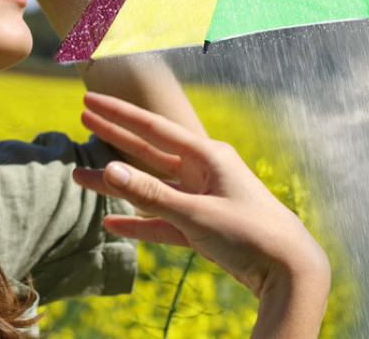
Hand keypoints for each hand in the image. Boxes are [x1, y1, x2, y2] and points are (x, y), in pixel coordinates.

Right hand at [72, 92, 329, 300]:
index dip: (119, 114)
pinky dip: (138, 222)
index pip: (154, 128)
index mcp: (208, 156)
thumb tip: (109, 169)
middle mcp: (204, 171)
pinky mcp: (201, 227)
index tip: (90, 99)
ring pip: (151, 188)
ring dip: (118, 184)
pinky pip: (161, 221)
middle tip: (83, 116)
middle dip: (115, 136)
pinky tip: (112, 222)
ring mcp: (202, 199)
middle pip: (149, 151)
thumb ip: (152, 194)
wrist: (288, 269)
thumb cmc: (249, 232)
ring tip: (81, 176)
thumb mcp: (196, 213)